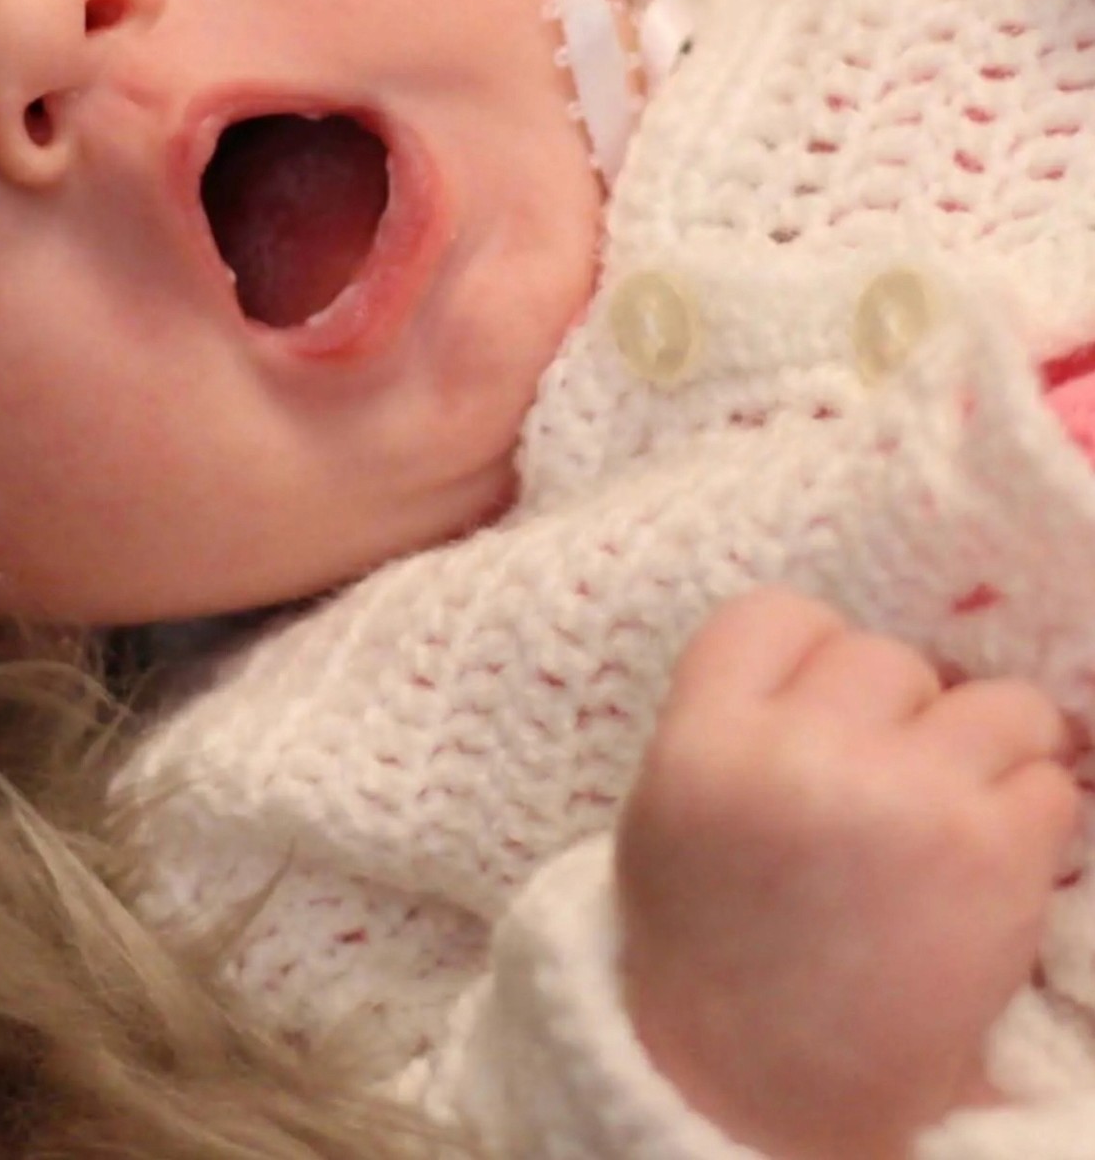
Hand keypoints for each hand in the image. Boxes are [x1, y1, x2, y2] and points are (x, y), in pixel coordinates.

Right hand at [616, 589, 1079, 1159]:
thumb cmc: (719, 951)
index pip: (778, 617)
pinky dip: (1033, 819)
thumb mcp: (671, 811)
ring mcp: (901, 798)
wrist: (763, 1103)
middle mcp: (799, 755)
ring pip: (992, 702)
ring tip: (961, 813)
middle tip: (890, 786)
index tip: (826, 712)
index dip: (814, 656)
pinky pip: (1047, 785)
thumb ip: (741, 721)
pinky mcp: (990, 856)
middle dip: (901, 716)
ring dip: (989, 753)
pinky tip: (992, 868)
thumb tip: (847, 656)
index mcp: (703, 743)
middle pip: (884, 656)